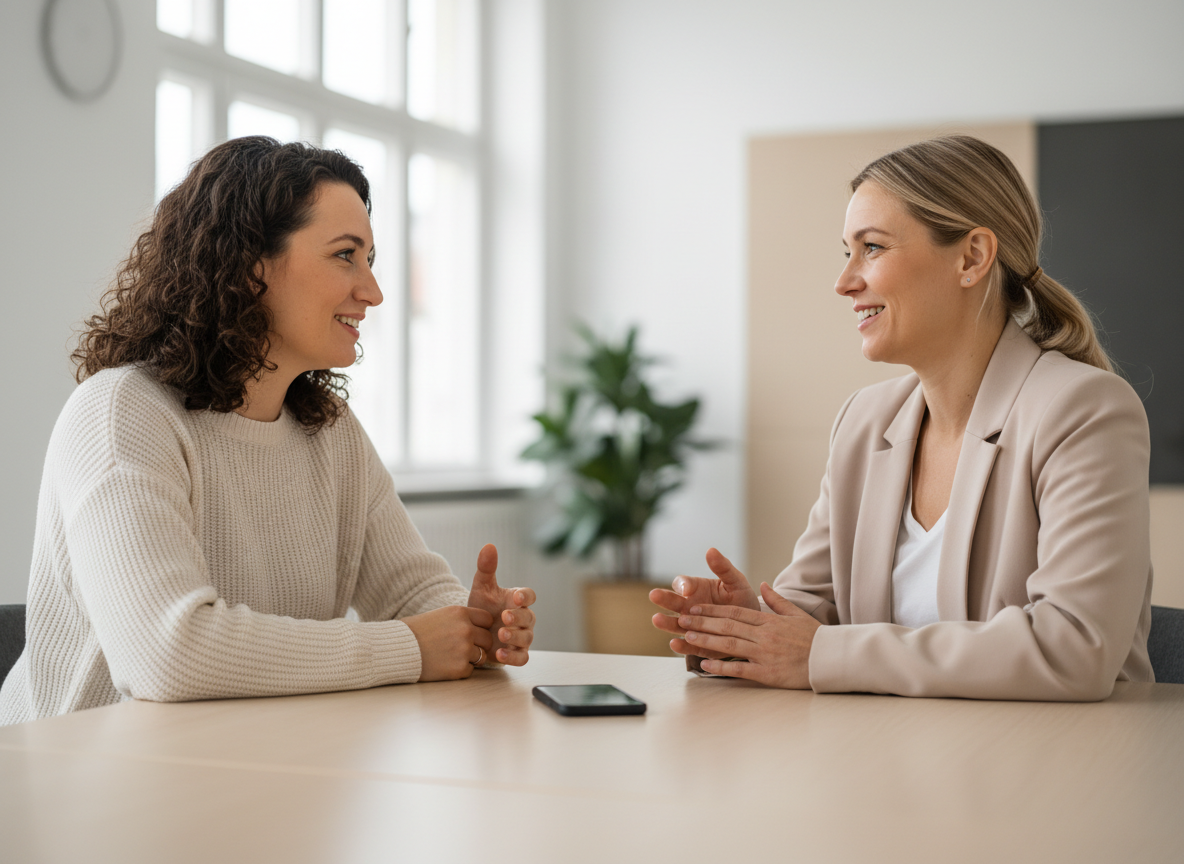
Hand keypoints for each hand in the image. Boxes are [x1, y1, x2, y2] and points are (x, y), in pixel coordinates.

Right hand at [403, 605, 494, 681]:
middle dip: (479, 644)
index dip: (482, 627)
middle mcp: (466, 629)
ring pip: (481, 656)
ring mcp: (464, 649)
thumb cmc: (414, 632)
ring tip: (451, 656)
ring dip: (470, 658)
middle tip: (463, 648)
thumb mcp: (439, 615)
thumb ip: (460, 619)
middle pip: (488, 639)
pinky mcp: (459, 668)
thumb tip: (477, 625)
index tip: (474, 632)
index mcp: (460, 613)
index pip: (487, 619)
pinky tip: (445, 665)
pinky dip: (460, 670)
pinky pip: (470, 670)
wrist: (397, 650)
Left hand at [466, 544, 536, 666]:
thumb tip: (489, 545)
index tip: (516, 597)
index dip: (525, 596)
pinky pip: (522, 657)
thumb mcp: (481, 588)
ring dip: (516, 637)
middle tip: (505, 617)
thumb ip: (486, 568)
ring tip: (501, 635)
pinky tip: (500, 654)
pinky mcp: (516, 653)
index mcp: (517, 600)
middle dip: (518, 617)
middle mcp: (523, 618)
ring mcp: (521, 637)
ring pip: (527, 638)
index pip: (529, 595)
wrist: (471, 631)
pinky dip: (514, 657)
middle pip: (529, 618)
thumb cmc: (482, 607)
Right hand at [650, 548, 759, 653]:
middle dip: (664, 599)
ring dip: (666, 622)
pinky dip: (681, 645)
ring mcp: (693, 626)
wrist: (752, 626)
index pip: (683, 584)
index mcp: (697, 589)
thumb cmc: (742, 600)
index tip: (687, 589)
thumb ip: (723, 568)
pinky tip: (674, 643)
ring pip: (676, 624)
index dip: (683, 585)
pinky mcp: (700, 644)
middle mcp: (690, 607)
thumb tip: (711, 550)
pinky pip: (689, 645)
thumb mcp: (736, 582)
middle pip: (673, 602)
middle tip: (654, 595)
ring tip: (657, 619)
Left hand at [672, 583, 820, 688]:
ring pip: (729, 644)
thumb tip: (764, 584)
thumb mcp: (796, 614)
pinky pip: (739, 669)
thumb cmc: (815, 638)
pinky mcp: (767, 673)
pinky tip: (705, 664)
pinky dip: (721, 667)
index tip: (695, 607)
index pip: (735, 611)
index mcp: (769, 621)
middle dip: (702, 621)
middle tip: (682, 619)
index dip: (712, 609)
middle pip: (727, 625)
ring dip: (707, 640)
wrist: (831, 660)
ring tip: (688, 636)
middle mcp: (764, 635)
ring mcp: (764, 654)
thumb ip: (777, 600)